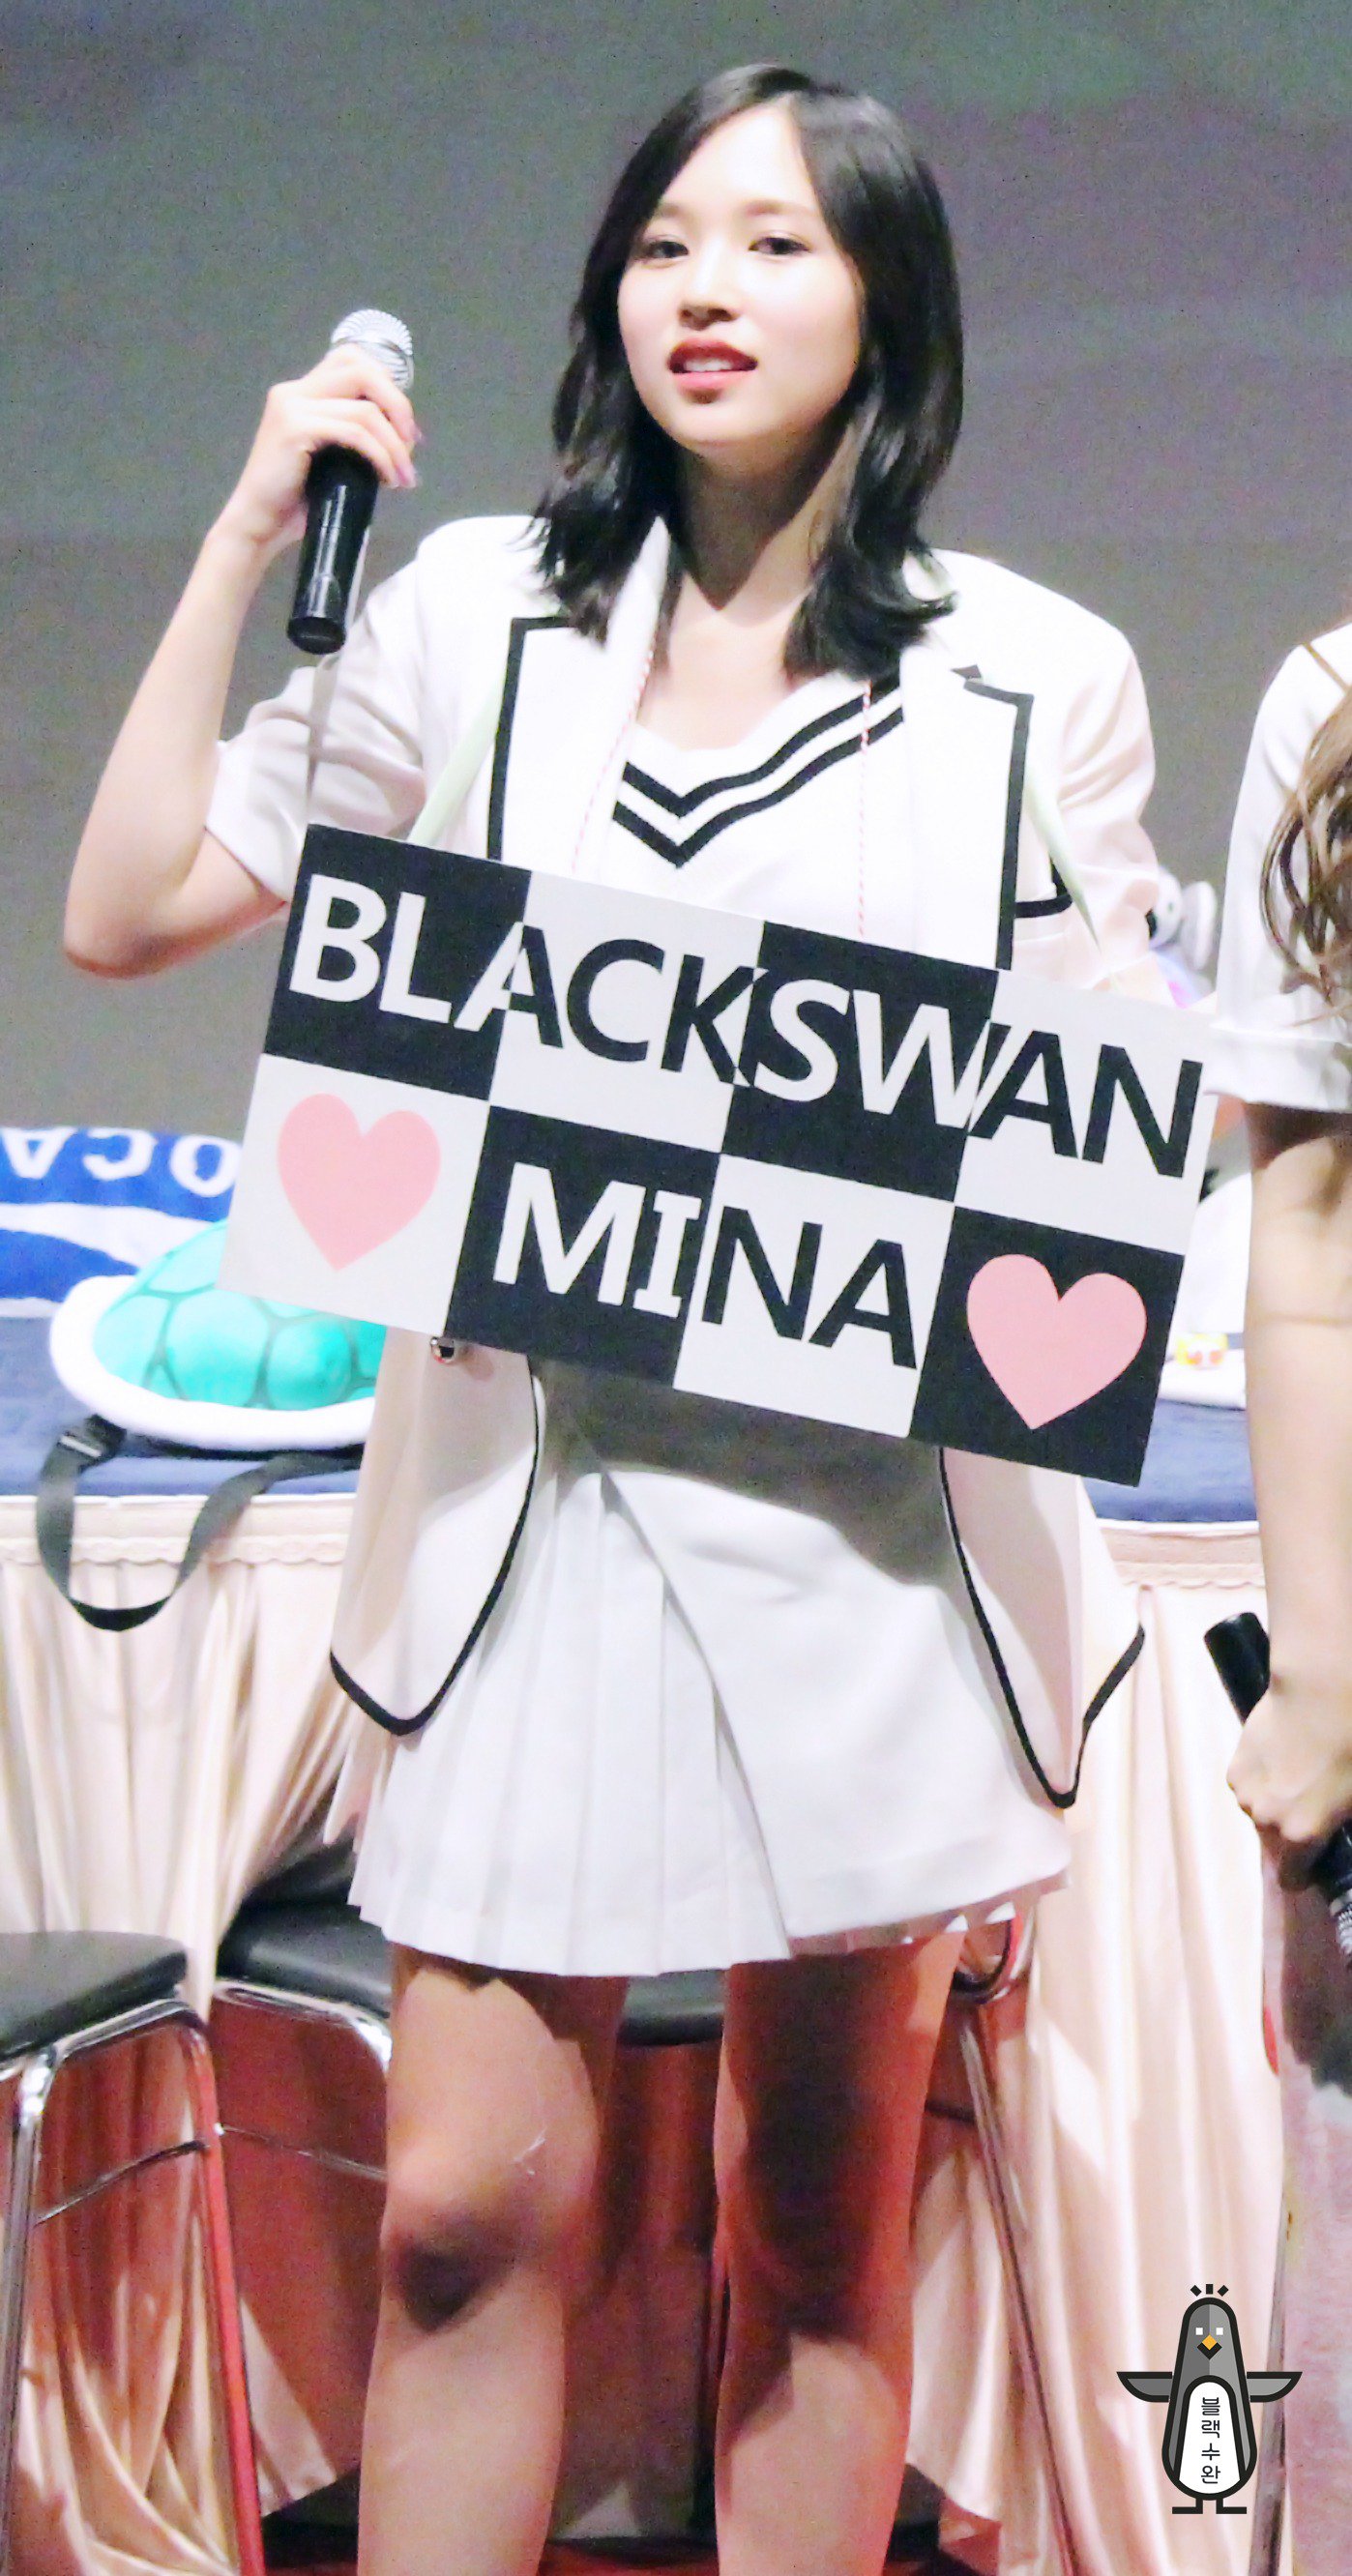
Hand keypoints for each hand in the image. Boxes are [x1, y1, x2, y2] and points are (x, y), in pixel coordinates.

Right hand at [210, 344, 419, 567]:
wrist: (259, 525)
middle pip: (363, 371)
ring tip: (404, 476)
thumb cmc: (296, 500)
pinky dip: (380, 455)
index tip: (405, 431)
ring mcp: (292, 407)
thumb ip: (356, 436)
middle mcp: (294, 391)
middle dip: (398, 406)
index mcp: (302, 392)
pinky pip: (354, 433)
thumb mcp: (332, 458)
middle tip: (412, 445)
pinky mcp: (294, 429)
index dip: (388, 388)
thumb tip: (405, 437)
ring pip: (365, 409)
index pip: (353, 361)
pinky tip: (387, 478)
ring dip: (395, 445)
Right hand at [1227, 1677, 1351, 1884]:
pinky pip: (1248, 1787)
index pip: (1292, 1879)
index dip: (1305, 1872)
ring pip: (1260, 1813)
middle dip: (1291, 1830)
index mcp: (1302, 1834)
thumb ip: (1342, 1822)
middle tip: (1315, 1800)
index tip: (1316, 1856)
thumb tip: (1337, 1824)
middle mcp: (1268, 1821)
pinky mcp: (1234, 1768)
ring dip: (1274, 1802)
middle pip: (1275, 1843)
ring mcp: (1246, 1794)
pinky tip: (1279, 1754)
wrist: (1321, 1692)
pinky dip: (1261, 1779)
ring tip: (1296, 1771)